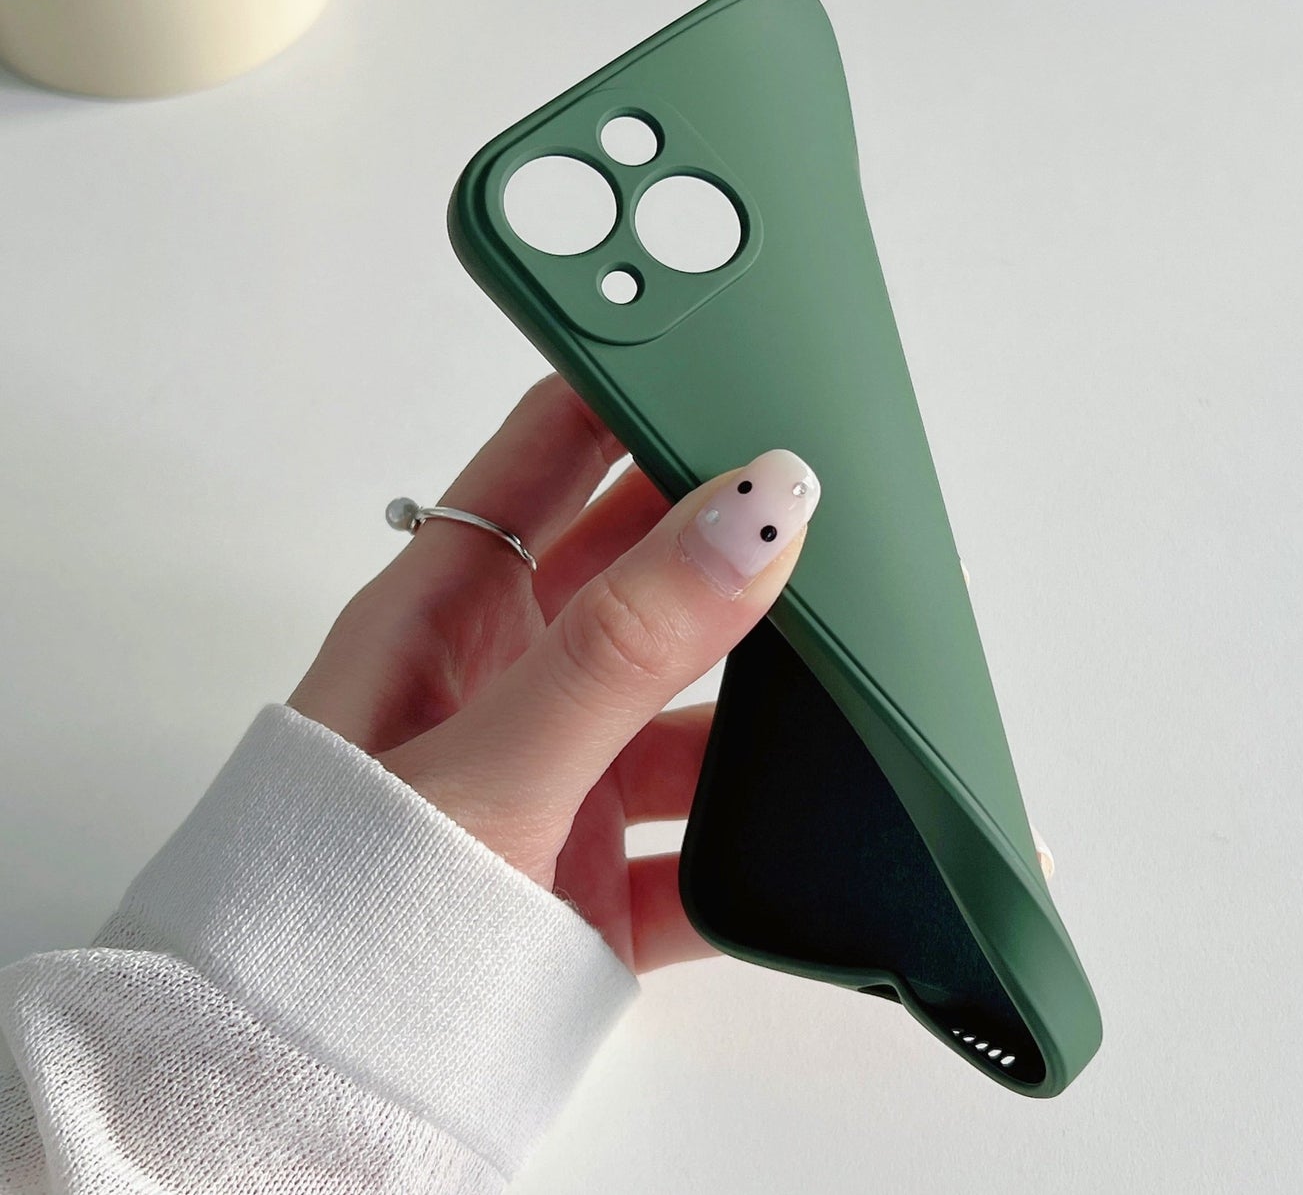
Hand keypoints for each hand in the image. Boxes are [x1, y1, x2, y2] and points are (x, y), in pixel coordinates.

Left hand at [287, 372, 820, 973]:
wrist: (308, 1096)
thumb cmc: (336, 910)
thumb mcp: (488, 760)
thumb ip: (622, 643)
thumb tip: (748, 511)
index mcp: (444, 615)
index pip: (542, 460)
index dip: (621, 395)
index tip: (718, 351)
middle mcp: (504, 684)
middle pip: (637, 578)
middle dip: (722, 541)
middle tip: (822, 505)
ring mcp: (555, 781)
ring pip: (685, 710)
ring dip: (761, 698)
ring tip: (849, 667)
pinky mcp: (593, 883)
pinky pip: (700, 843)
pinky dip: (758, 840)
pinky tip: (814, 819)